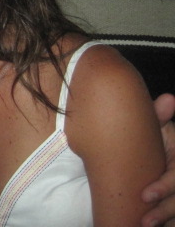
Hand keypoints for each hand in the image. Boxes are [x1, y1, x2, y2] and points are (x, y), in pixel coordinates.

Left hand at [141, 93, 174, 226]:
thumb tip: (169, 98)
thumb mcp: (162, 129)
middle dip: (165, 211)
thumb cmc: (159, 139)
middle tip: (144, 221)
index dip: (164, 187)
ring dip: (168, 219)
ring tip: (146, 226)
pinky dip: (170, 221)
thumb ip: (160, 117)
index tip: (143, 195)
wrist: (162, 151)